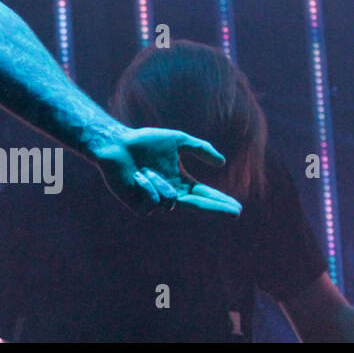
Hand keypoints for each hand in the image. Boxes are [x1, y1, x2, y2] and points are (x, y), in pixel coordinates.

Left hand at [91, 127, 241, 215]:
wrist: (116, 144)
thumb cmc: (144, 142)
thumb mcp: (177, 140)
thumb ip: (200, 148)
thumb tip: (222, 162)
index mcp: (180, 183)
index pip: (204, 195)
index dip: (220, 201)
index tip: (237, 208)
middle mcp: (170, 195)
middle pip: (198, 207)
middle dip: (216, 208)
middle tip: (234, 212)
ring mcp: (155, 203)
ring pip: (170, 200)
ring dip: (158, 181)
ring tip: (144, 169)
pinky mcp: (139, 206)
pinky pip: (153, 201)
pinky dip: (147, 186)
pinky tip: (137, 177)